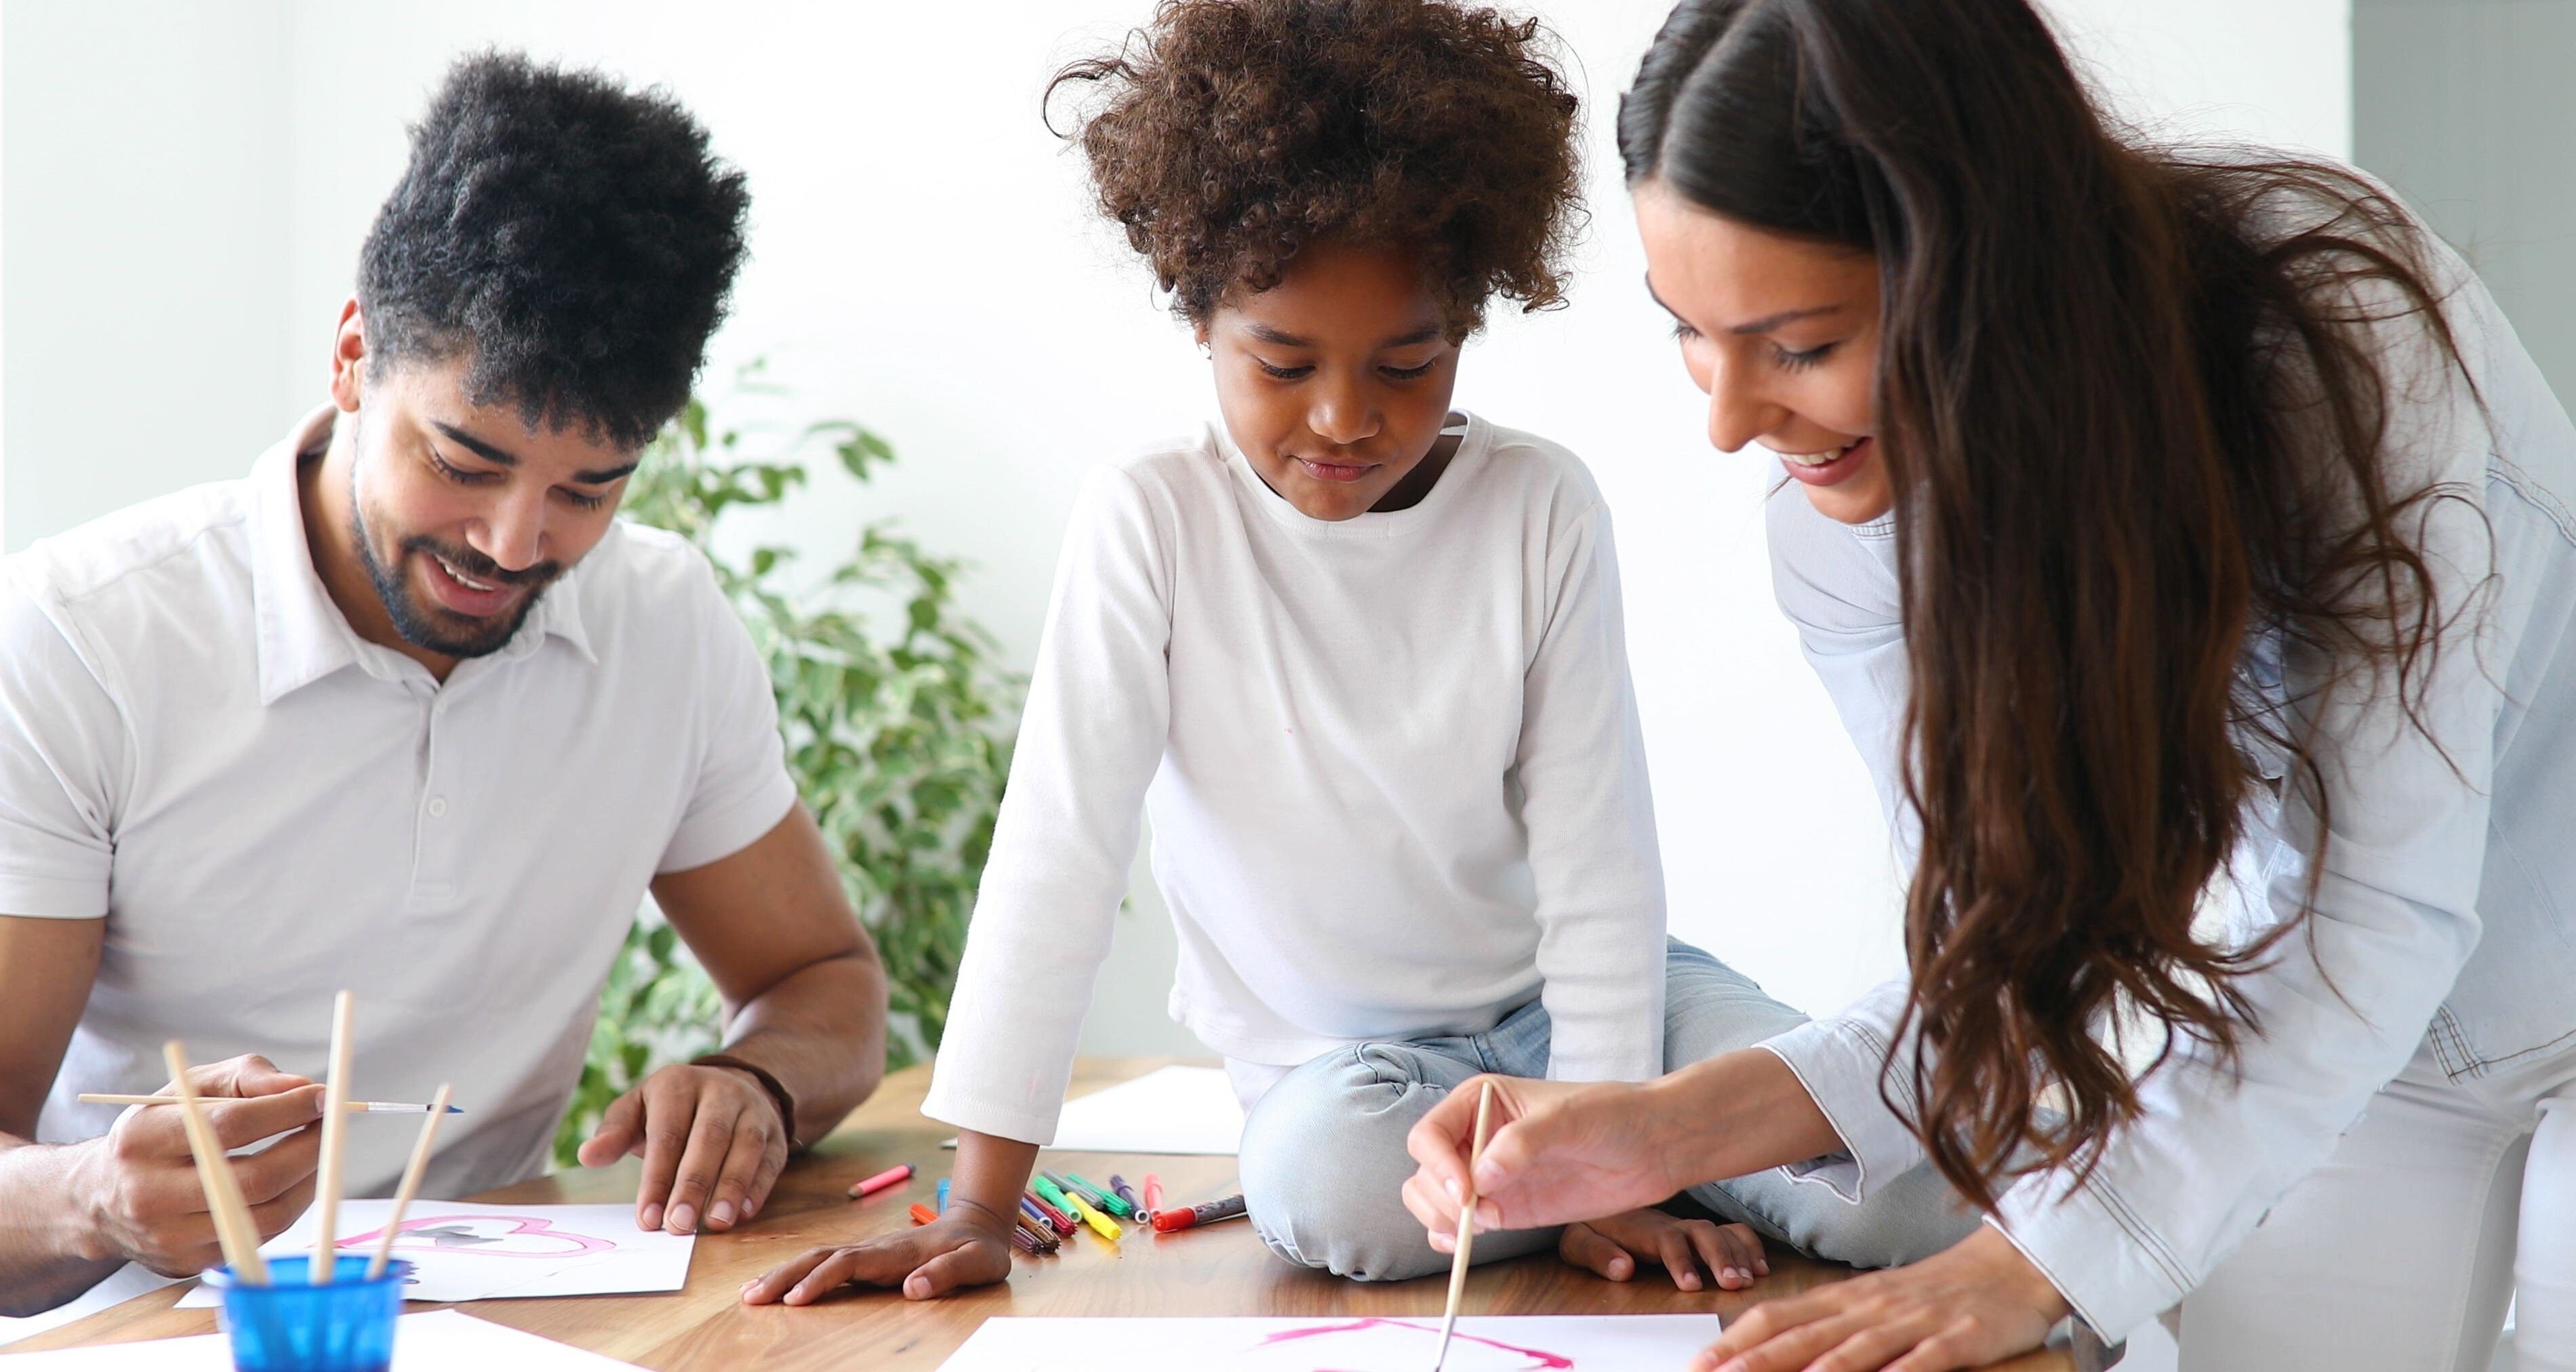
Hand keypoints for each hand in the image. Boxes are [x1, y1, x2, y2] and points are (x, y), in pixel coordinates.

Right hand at [68, 1056, 324, 1275]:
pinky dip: (290, 1207)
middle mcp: (150, 1194)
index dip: (286, 1110)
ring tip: (315, 1153)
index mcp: (144, 1140)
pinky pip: (260, 1237)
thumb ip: (246, 1077)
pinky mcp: (189, 1263)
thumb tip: (302, 1088)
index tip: (321, 1097)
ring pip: (266, 1216)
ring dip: (308, 1182)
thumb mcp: (188, 1088)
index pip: (229, 1125)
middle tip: (329, 1128)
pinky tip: (292, 1183)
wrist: (100, 1198)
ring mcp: (169, 1237)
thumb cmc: (157, 1132)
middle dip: (308, 1150)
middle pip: (254, 1179)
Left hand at [577, 1063, 787, 1234]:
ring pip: (746, 1146)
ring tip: (716, 1224)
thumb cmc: (672, 1109)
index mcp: (678, 1084)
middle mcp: (720, 1091)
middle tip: (679, 1226)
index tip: (648, 1219)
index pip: (668, 1134)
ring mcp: (753, 1109)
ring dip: (732, 1187)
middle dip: (694, 1185)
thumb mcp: (638, 1109)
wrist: (731, 1085)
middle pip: (709, 1138)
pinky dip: (758, 1187)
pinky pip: (771, 1159)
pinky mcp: (775, 1132)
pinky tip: (743, 1214)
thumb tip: (588, 1155)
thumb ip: (614, 1132)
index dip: (657, 1178)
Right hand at [739, 1202, 1016, 1304]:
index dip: (820, 1281)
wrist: (978, 1224)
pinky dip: (798, 1274)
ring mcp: (868, 1252)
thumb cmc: (978, 1248)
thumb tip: (912, 1289)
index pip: (848, 1264)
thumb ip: (948, 1273)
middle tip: (750, 1297)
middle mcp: (875, 1249)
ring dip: (784, 1274)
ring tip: (750, 1292)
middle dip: (785, 1276)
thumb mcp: (978, 1263)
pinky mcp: (867, 1258)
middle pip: (821, 1257)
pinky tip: (779, 1287)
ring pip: (818, 1258)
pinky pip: (825, 1265)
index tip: (794, 1301)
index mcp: (897, 1252)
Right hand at [1401, 1074, 1682, 1247]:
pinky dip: (1452, 1239)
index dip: (1437, 1165)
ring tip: (1484, 1226)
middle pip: (1423, 1172)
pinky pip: (1458, 1227)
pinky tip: (1469, 1242)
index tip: (1466, 1190)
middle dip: (1439, 1198)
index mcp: (1480, 1102)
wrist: (1653, 1147)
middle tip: (1477, 1216)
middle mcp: (1475, 1138)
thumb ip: (1523, 1142)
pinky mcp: (1506, 1208)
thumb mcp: (1567, 1119)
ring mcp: (1488, 1176)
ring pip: (1431, 1201)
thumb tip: (1481, 1176)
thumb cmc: (1612, 1115)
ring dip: (1444, 1220)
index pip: (1430, 1135)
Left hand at [1558, 1207, 1768, 1291]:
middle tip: (1733, 1283)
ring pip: (1720, 1232)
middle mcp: (1670, 1224)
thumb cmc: (1589, 1227)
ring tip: (1750, 1280)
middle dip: (1721, 1257)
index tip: (1691, 1285)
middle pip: (1702, 1233)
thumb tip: (1623, 1268)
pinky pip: (1731, 1231)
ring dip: (1739, 1255)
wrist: (1595, 1196)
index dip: (1681, 1261)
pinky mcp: (1698, 1232)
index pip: (1666, 1240)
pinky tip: (1760, 1267)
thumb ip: (1597, 1253)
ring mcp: (1687, 1226)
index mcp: (1641, 1228)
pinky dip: (1749, 1245)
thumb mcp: (1578, 1241)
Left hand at [1691, 1226, 2069, 1371]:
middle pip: (1805, 1335)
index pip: (1779, 1316)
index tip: (1698, 1363)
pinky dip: (1901, 1371)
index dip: (1737, 1341)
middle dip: (1756, 1360)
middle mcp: (1871, 1307)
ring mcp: (1915, 1320)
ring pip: (1857, 1348)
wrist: (2010, 1267)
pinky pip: (1926, 1357)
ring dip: (1816, 1370)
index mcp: (1846, 1298)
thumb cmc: (1933, 1292)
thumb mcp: (1874, 1304)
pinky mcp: (1959, 1336)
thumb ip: (1828, 1327)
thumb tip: (1775, 1352)